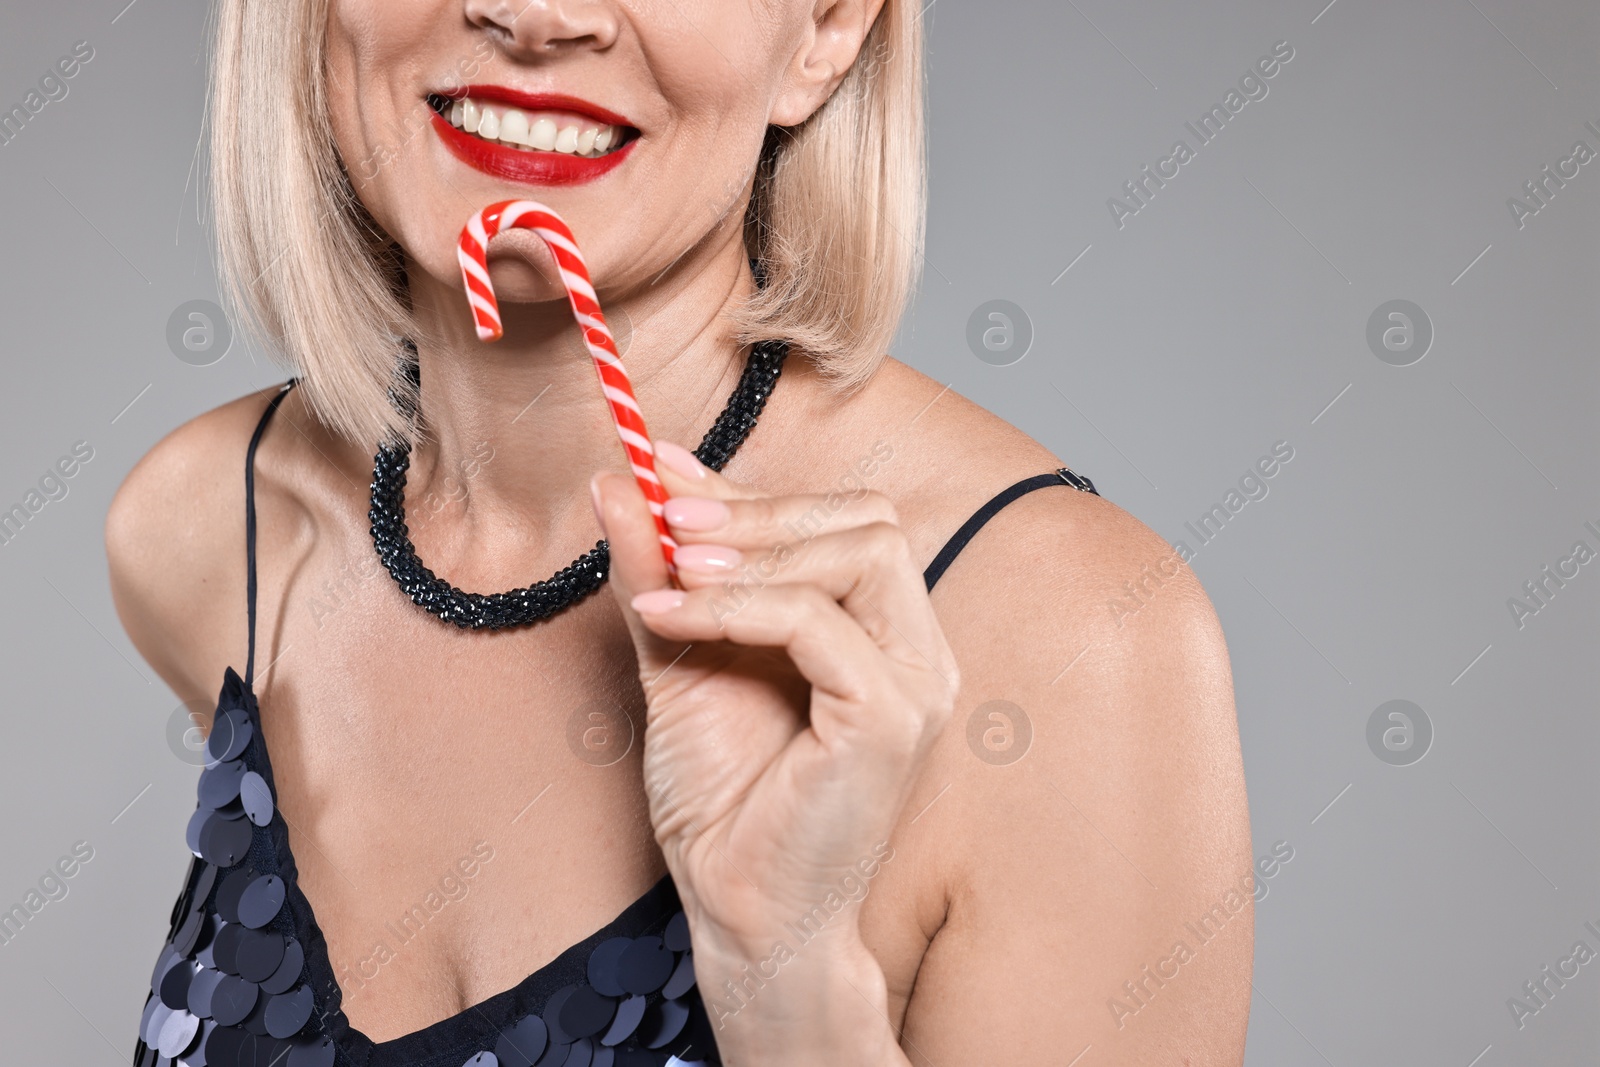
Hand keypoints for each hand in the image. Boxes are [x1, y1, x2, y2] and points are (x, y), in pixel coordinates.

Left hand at [589, 441, 959, 957]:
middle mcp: (915, 650)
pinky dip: (737, 606)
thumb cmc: (723, 800)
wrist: (737, 912)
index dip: (752, 487)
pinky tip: (670, 619)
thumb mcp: (678, 660)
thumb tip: (621, 484)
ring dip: (753, 548)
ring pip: (862, 552)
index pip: (843, 519)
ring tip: (670, 570)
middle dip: (762, 507)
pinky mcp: (889, 722)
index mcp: (880, 633)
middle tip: (670, 518)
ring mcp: (914, 685)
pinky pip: (818, 624)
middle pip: (870, 519)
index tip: (662, 468)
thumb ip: (659, 574)